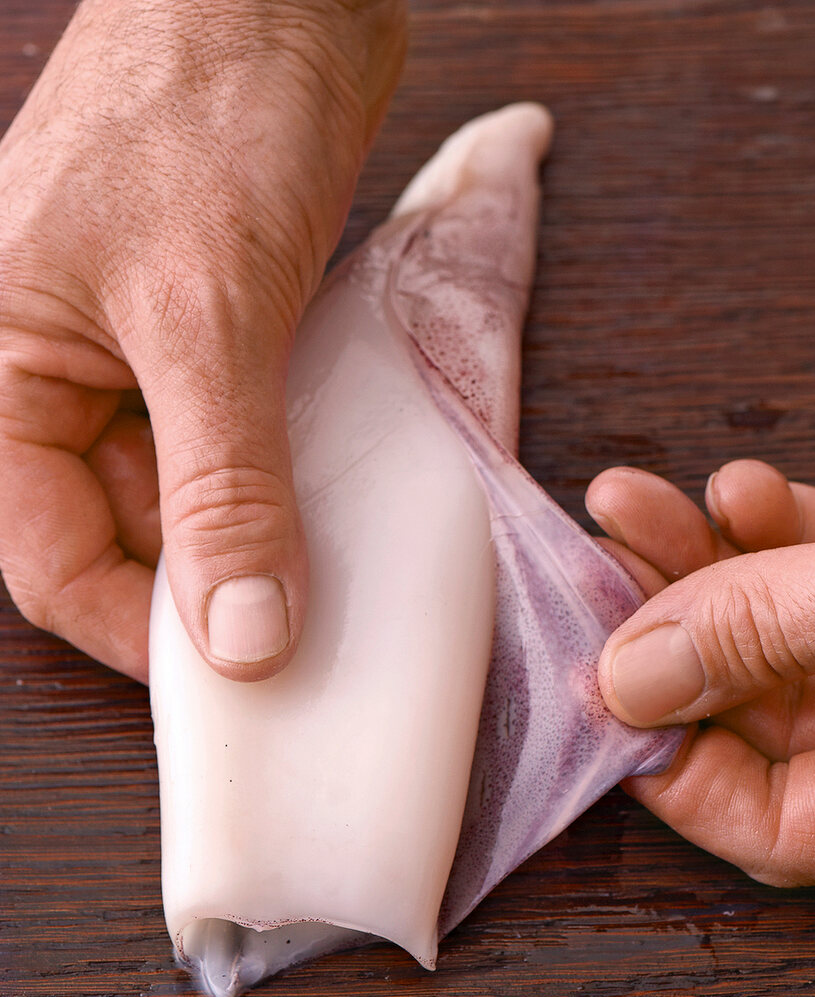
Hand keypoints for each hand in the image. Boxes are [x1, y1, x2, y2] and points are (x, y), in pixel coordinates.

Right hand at [0, 0, 405, 682]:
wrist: (283, 0)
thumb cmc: (209, 110)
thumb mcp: (208, 317)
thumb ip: (224, 482)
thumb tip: (241, 631)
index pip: (49, 555)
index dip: (139, 630)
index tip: (233, 679)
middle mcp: (57, 375)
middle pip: (119, 535)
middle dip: (204, 590)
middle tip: (293, 642)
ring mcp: (138, 359)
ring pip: (184, 495)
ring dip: (254, 539)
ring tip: (326, 584)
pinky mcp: (212, 338)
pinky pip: (236, 444)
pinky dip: (281, 483)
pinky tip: (333, 511)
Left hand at [588, 405, 814, 884]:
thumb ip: (773, 634)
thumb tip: (631, 682)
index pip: (792, 829)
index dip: (682, 776)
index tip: (602, 703)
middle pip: (755, 716)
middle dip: (665, 641)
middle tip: (593, 582)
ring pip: (768, 629)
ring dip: (692, 566)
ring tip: (625, 508)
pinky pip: (809, 565)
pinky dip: (760, 526)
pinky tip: (734, 487)